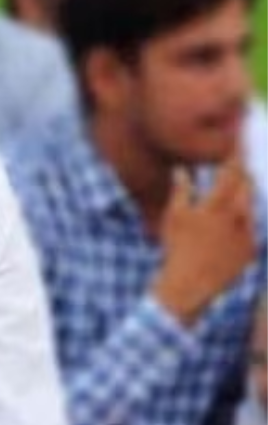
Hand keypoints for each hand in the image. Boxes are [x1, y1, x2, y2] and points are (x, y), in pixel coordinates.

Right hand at [153, 155, 255, 326]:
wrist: (190, 285)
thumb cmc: (177, 249)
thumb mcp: (174, 217)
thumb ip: (182, 191)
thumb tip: (182, 171)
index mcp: (218, 205)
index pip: (232, 170)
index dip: (236, 153)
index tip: (238, 139)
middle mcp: (238, 216)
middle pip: (247, 184)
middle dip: (242, 172)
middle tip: (235, 163)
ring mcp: (248, 233)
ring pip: (250, 204)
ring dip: (242, 194)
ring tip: (230, 191)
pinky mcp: (251, 248)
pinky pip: (251, 226)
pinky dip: (242, 218)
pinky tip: (229, 222)